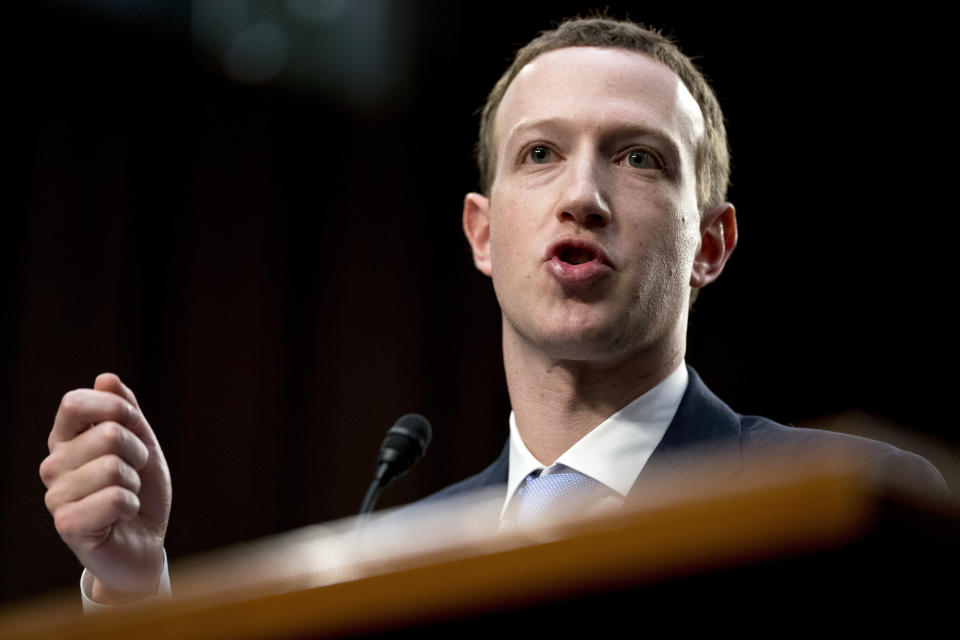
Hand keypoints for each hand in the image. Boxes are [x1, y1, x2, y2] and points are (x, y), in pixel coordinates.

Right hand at [40, 373, 171, 602]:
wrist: (144, 541)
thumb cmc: (139, 488)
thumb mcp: (141, 442)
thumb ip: (125, 410)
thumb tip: (105, 378)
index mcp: (66, 439)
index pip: (74, 402)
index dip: (115, 408)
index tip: (133, 425)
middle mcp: (53, 465)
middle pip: (108, 434)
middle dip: (138, 452)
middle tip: (134, 474)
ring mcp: (55, 496)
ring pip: (113, 467)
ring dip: (135, 482)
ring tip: (127, 496)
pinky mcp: (66, 525)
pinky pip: (114, 498)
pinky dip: (132, 505)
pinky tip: (121, 517)